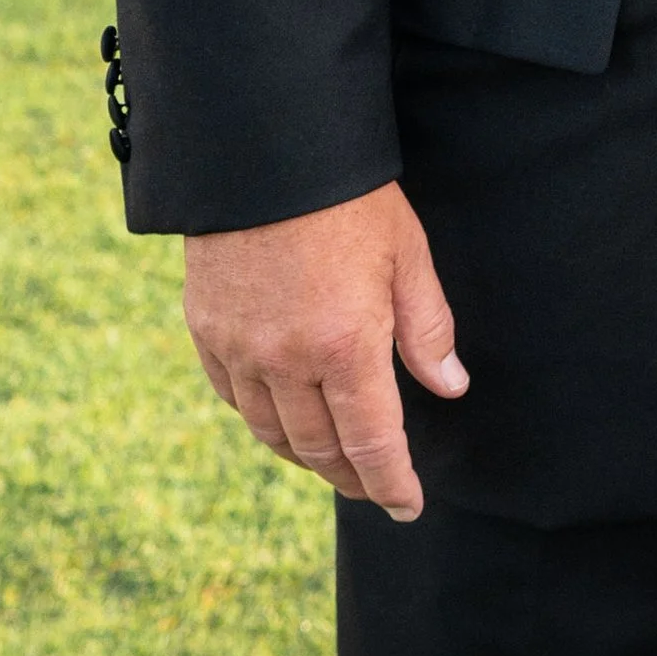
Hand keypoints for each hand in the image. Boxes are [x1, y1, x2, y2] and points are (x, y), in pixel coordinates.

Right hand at [183, 180, 465, 519]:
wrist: (265, 149)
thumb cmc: (350, 196)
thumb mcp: (407, 253)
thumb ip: (427, 328)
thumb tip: (450, 387)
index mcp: (346, 345)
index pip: (372, 443)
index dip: (391, 483)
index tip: (409, 506)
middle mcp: (287, 361)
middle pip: (319, 448)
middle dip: (351, 477)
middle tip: (374, 487)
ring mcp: (240, 349)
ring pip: (272, 432)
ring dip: (306, 456)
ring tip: (333, 462)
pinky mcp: (206, 330)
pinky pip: (234, 398)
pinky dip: (261, 419)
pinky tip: (281, 418)